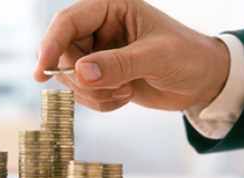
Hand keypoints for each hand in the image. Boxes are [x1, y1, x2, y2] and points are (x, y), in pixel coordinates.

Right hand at [34, 0, 228, 111]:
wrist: (202, 80)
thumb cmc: (189, 56)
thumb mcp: (158, 56)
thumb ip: (120, 63)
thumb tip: (81, 72)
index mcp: (112, 9)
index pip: (68, 21)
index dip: (50, 45)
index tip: (41, 73)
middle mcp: (102, 30)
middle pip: (65, 53)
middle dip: (83, 79)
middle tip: (114, 87)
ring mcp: (102, 55)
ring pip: (72, 77)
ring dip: (95, 93)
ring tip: (126, 90)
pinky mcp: (105, 77)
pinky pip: (85, 93)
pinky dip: (101, 102)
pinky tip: (126, 96)